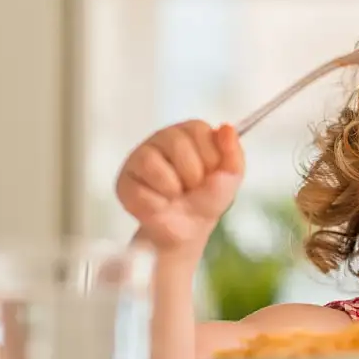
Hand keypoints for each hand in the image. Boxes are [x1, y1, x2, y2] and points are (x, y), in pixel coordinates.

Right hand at [116, 120, 244, 249]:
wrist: (188, 230)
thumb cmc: (206, 199)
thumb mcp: (230, 179)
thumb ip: (233, 154)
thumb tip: (227, 128)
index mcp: (190, 132)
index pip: (199, 130)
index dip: (210, 159)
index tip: (210, 175)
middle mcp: (163, 137)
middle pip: (177, 144)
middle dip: (193, 176)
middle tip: (192, 188)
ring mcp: (140, 156)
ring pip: (155, 165)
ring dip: (174, 189)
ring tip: (176, 195)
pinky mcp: (125, 179)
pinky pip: (140, 188)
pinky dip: (156, 203)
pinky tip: (160, 204)